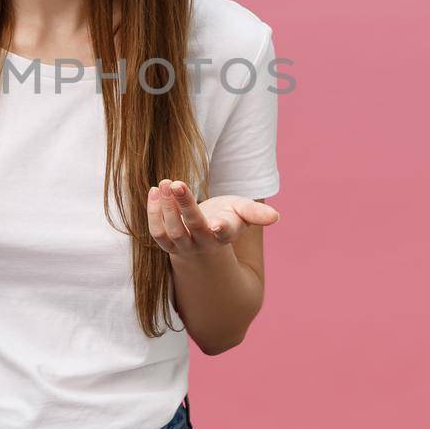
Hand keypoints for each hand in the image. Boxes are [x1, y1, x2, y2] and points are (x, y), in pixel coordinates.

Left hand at [147, 178, 279, 258]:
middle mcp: (203, 242)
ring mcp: (183, 245)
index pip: (224, 233)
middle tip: (176, 183)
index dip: (221, 229)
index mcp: (225, 234)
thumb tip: (275, 217)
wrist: (206, 233)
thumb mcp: (243, 211)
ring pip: (171, 231)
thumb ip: (256, 213)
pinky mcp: (167, 243)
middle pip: (192, 227)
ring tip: (165, 182)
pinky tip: (154, 191)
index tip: (217, 223)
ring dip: (165, 206)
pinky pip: (157, 232)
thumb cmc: (228, 216)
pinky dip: (153, 212)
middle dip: (183, 205)